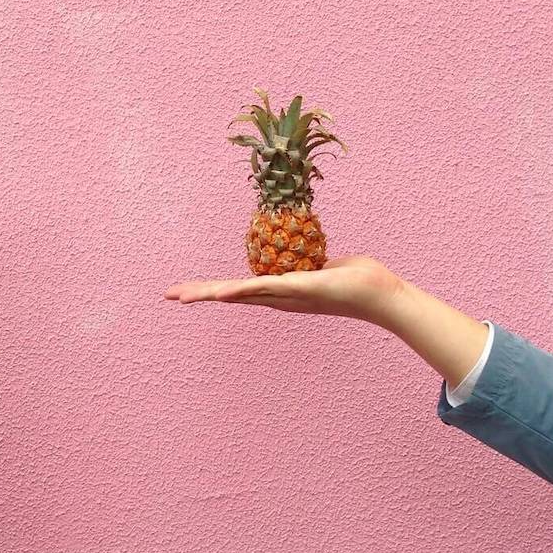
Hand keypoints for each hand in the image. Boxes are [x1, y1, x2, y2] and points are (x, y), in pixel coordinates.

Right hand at [164, 256, 404, 325]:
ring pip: (240, 293)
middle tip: (168, 295)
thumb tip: (316, 254)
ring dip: (209, 294)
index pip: (240, 289)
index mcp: (282, 291)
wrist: (384, 295)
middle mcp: (279, 298)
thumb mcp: (330, 265)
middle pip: (230, 294)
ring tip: (182, 296)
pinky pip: (265, 289)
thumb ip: (315, 261)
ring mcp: (287, 296)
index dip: (212, 289)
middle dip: (198, 294)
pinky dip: (240, 292)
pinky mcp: (300, 290)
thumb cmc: (361, 279)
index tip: (186, 290)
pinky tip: (220, 295)